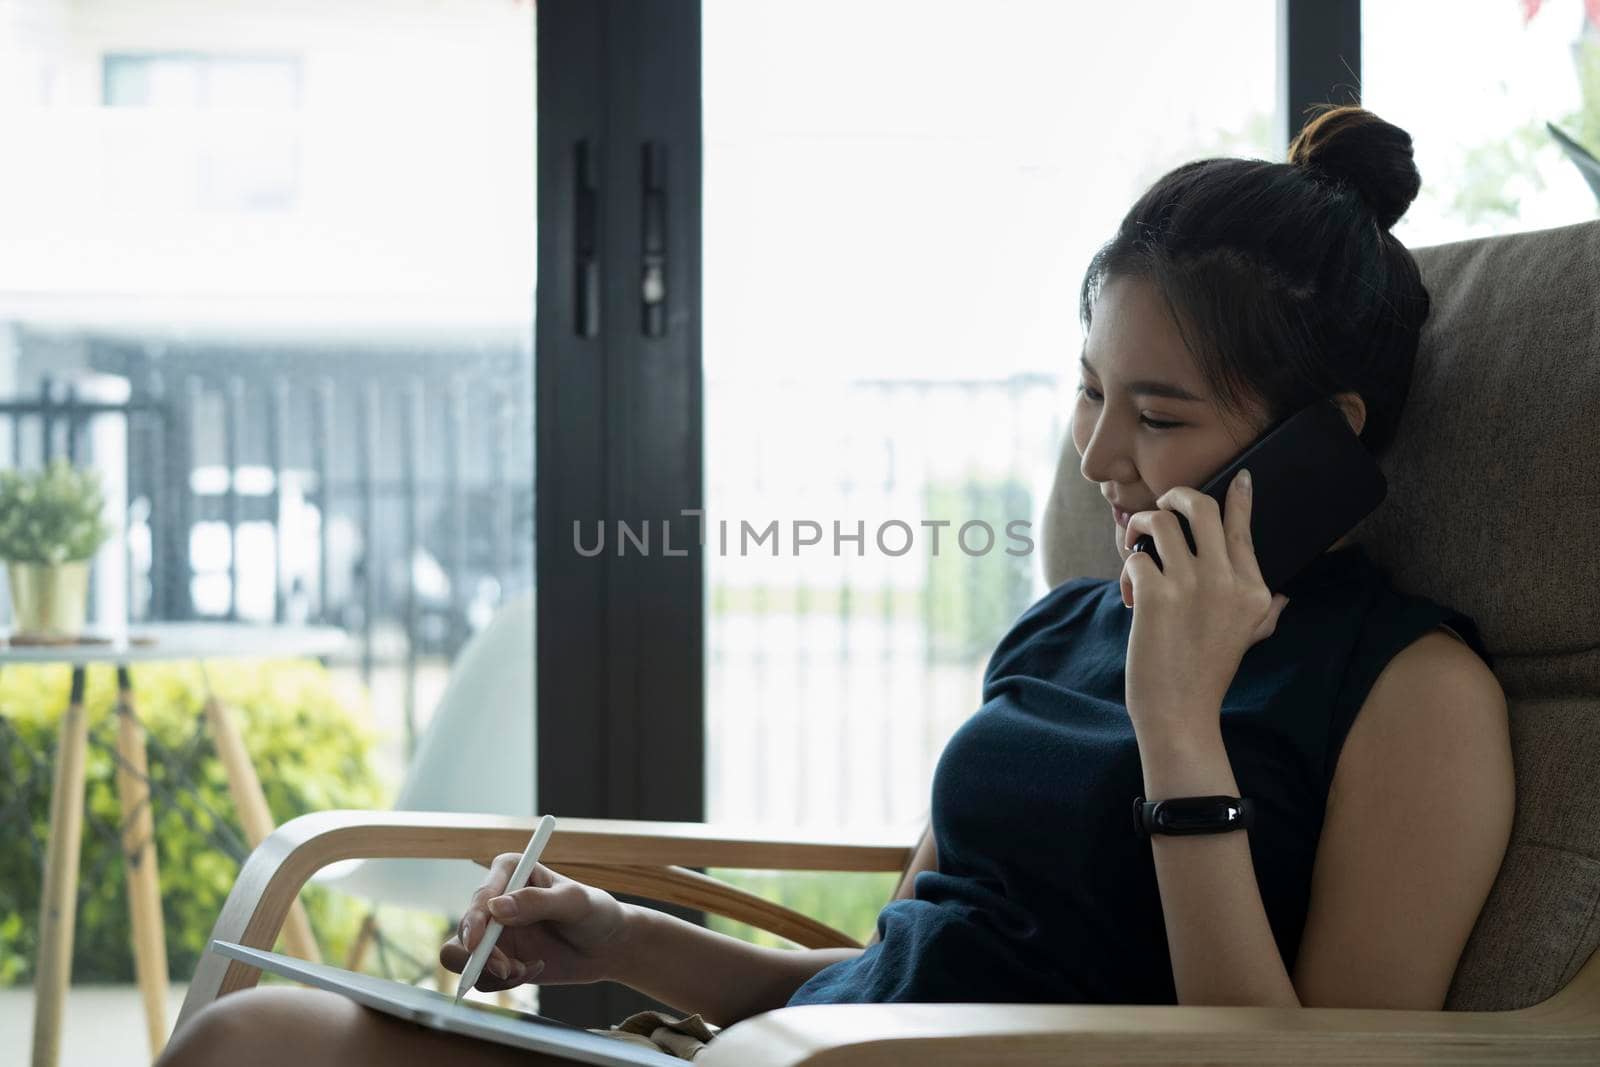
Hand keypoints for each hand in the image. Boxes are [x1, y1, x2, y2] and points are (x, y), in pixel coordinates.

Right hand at [439, 853, 633, 991]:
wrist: (607, 946)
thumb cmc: (596, 913)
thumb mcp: (574, 902)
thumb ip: (537, 901)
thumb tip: (496, 907)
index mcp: (510, 872)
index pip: (481, 896)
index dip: (473, 921)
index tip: (477, 945)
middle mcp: (495, 900)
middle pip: (464, 930)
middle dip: (481, 956)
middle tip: (508, 970)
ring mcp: (493, 931)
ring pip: (464, 958)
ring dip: (491, 973)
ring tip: (525, 971)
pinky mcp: (497, 957)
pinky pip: (482, 977)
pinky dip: (504, 982)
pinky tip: (534, 970)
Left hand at [1119, 470, 1289, 734]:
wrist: (1179, 712)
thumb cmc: (1208, 674)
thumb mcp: (1251, 640)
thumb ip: (1268, 613)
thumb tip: (1286, 596)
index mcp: (1255, 589)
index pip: (1244, 528)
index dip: (1239, 497)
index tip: (1238, 476)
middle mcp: (1227, 581)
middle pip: (1201, 508)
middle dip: (1177, 495)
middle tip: (1165, 503)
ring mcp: (1191, 586)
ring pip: (1163, 522)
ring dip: (1143, 524)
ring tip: (1136, 541)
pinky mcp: (1155, 595)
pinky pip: (1136, 556)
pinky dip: (1128, 566)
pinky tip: (1128, 589)